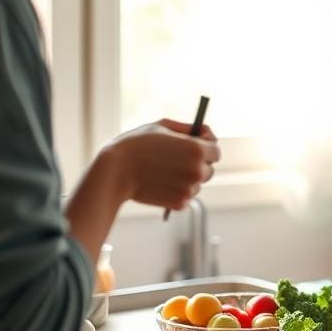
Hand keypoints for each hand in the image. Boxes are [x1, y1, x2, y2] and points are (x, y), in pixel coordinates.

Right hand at [104, 119, 220, 210]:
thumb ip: (184, 129)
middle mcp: (198, 170)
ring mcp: (190, 188)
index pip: (216, 151)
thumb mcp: (160, 127)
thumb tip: (200, 133)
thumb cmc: (135, 145)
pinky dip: (178, 192)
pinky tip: (162, 184)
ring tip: (165, 173)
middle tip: (178, 161)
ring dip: (187, 179)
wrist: (115, 172)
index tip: (199, 147)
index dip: (208, 147)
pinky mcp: (181, 203)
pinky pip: (186, 196)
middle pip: (209, 169)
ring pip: (198, 184)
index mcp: (196, 149)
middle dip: (198, 165)